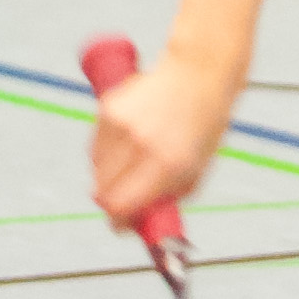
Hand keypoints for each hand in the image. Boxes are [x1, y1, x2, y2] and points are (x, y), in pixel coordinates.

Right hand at [90, 55, 235, 231]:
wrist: (197, 73)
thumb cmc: (202, 126)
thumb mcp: (197, 170)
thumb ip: (166, 199)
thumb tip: (137, 223)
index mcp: (167, 163)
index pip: (121, 206)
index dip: (118, 221)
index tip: (122, 225)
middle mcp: (141, 144)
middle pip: (102, 192)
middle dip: (111, 201)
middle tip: (125, 198)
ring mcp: (121, 124)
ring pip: (96, 170)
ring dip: (109, 176)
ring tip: (134, 162)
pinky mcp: (108, 108)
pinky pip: (96, 146)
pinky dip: (106, 152)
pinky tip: (128, 141)